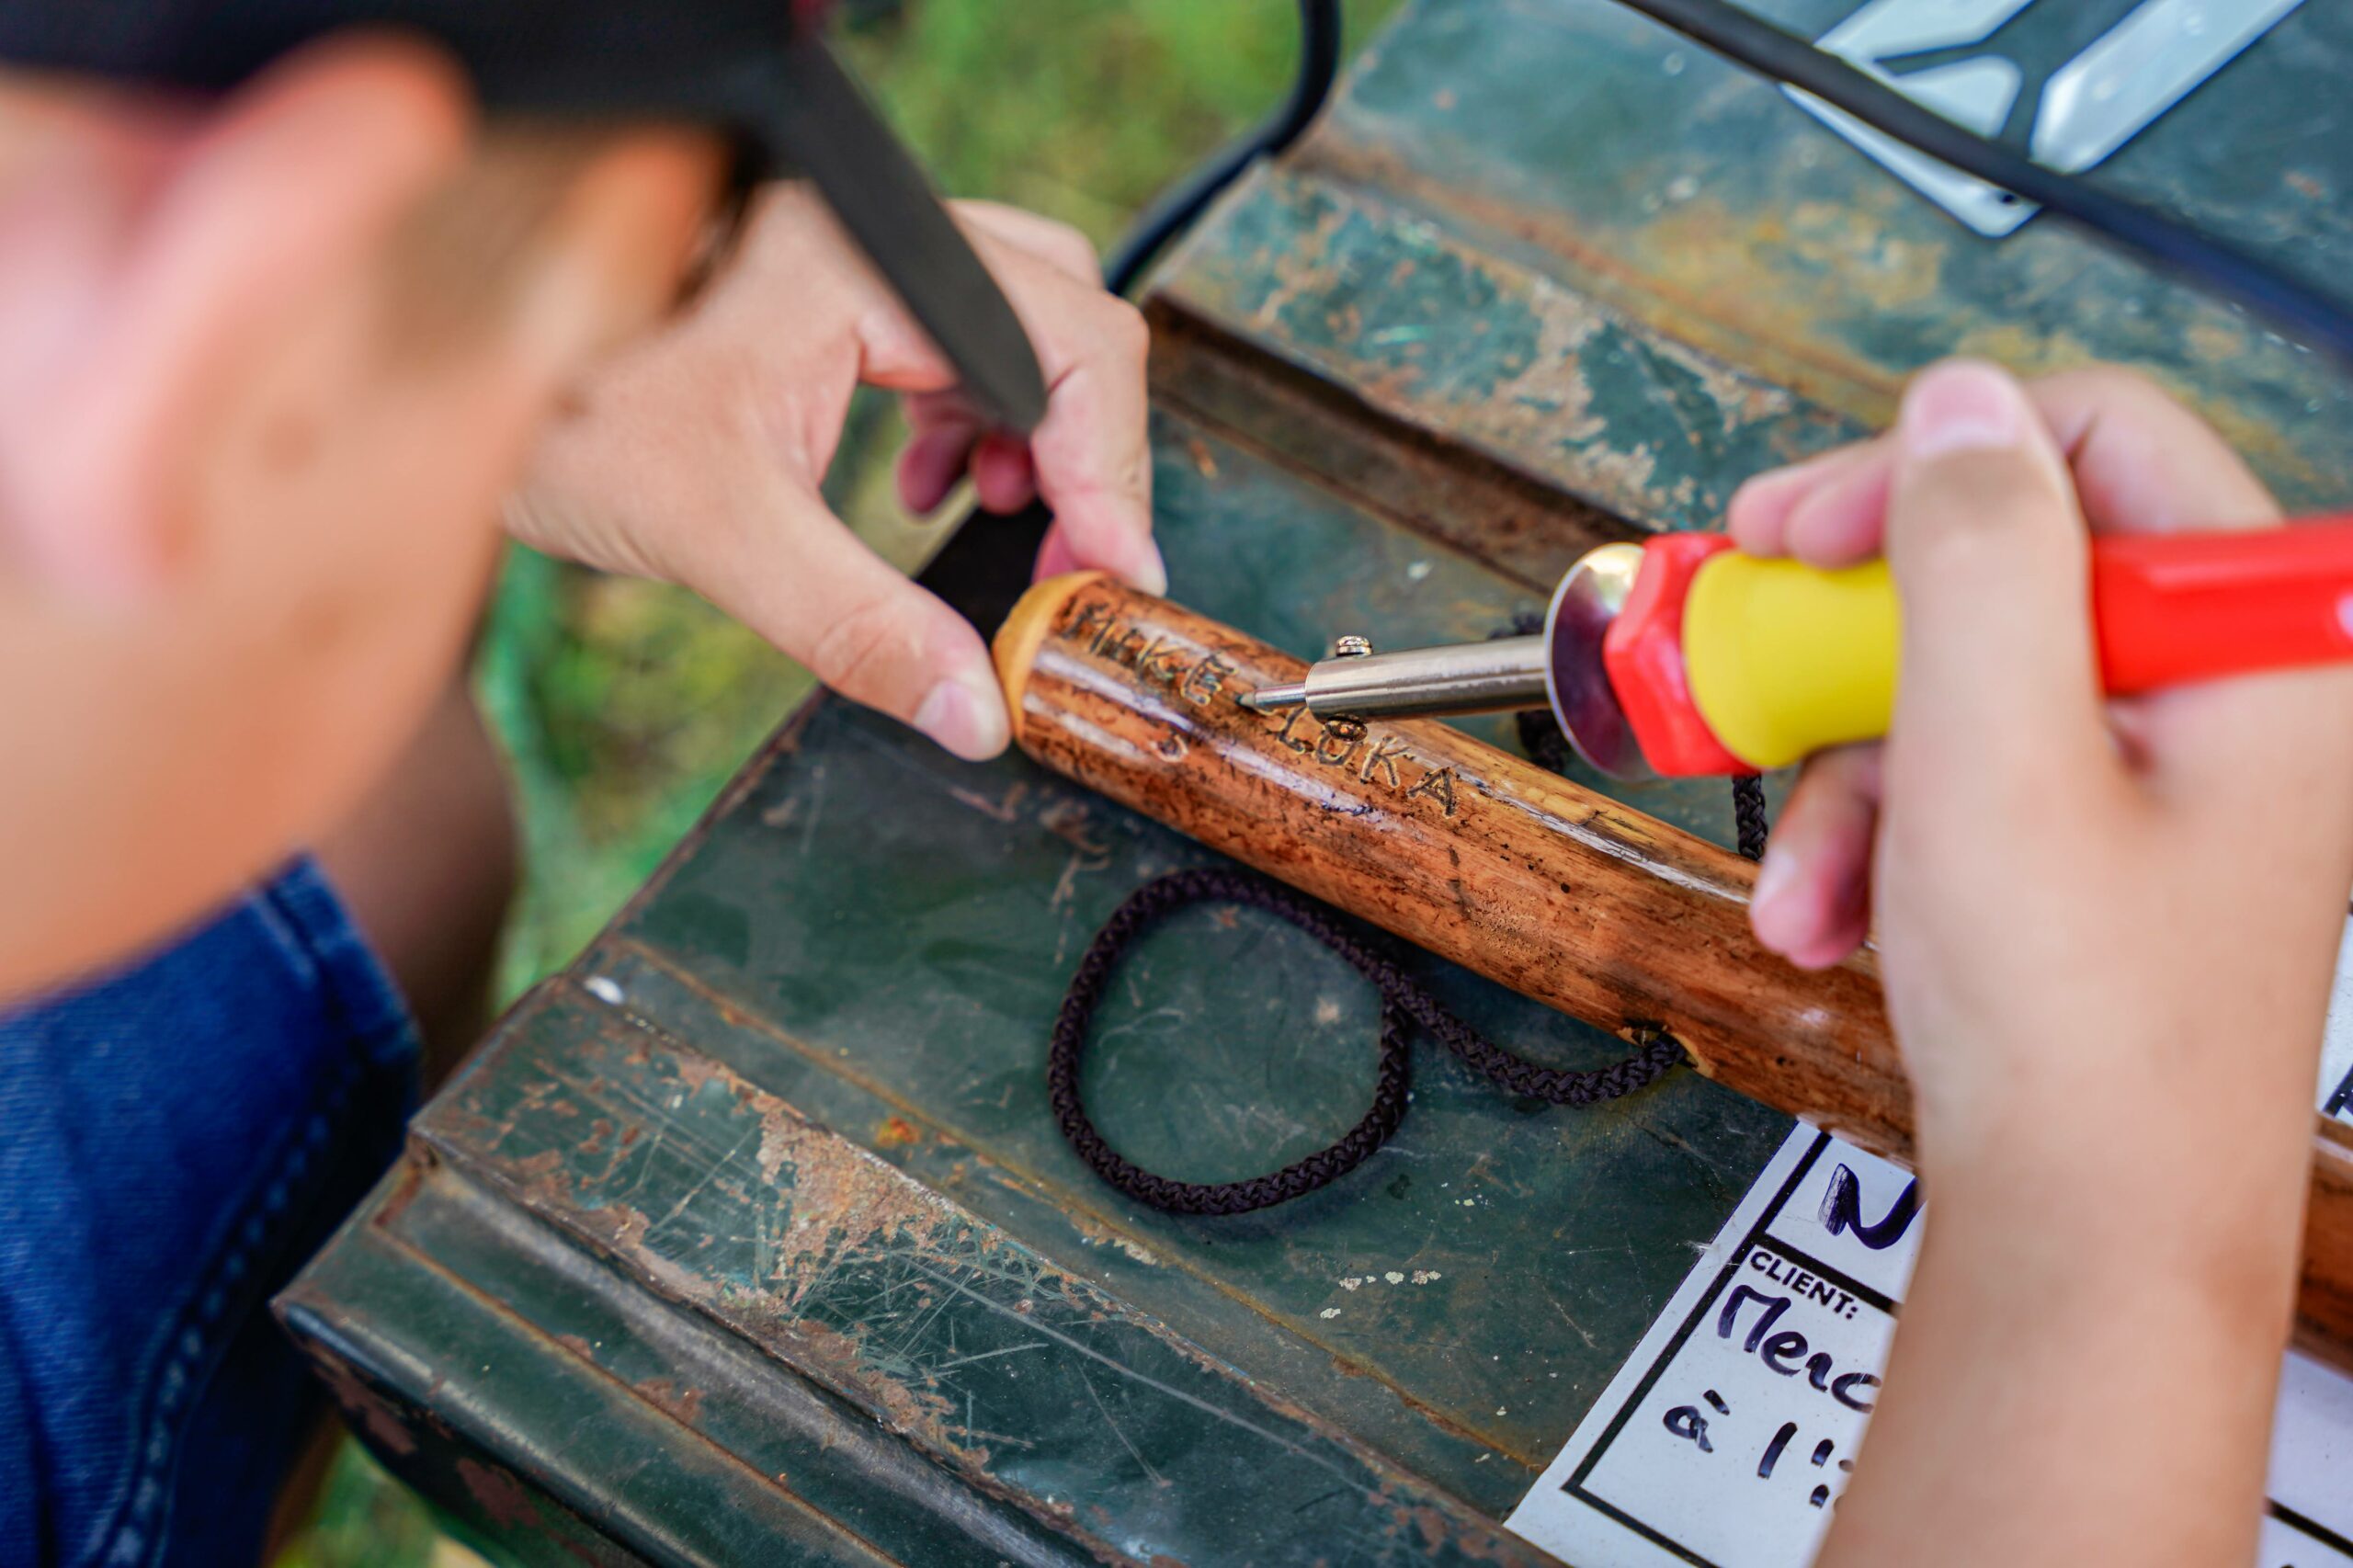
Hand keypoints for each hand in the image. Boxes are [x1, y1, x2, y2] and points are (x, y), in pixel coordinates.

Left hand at [506, 186, 1162, 761]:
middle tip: (1073, 562)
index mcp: (857, 261)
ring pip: (1023, 317)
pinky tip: (935, 479)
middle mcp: (869, 233)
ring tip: (1004, 514)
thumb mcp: (720, 536)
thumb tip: (977, 709)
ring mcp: (855, 249)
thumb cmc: (560, 418)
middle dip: (1086, 447)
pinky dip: (980, 408)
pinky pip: (959, 329)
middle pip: (1065, 316)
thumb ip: (860, 625)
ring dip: (1037, 426)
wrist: (452, 379)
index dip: (1111, 470)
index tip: (1115, 577)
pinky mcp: (831, 282)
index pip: (1061, 343)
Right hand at [1731, 361, 2352, 1159]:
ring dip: (1846, 770)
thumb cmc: (2079, 1037)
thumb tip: (1957, 404)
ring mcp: (2164, 773)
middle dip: (1856, 649)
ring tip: (1803, 878)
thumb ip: (1977, 556)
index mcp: (2257, 647)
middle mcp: (2227, 693)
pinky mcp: (2099, 839)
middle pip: (2006, 566)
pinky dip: (1875, 831)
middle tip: (1753, 668)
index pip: (2092, 444)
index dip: (1922, 468)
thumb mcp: (1993, 761)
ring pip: (1961, 681)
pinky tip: (1830, 911)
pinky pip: (1963, 774)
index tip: (1791, 531)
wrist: (2089, 1238)